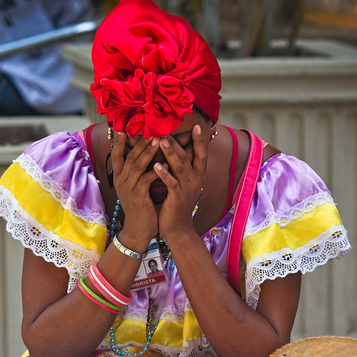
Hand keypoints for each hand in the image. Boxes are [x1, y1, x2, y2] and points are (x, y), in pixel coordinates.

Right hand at [111, 133, 158, 248]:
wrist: (139, 230)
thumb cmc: (141, 207)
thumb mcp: (135, 188)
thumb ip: (137, 173)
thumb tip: (144, 155)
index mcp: (120, 178)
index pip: (117, 155)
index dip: (119, 141)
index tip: (123, 127)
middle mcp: (121, 181)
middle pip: (129, 156)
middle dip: (140, 142)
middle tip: (151, 129)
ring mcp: (128, 189)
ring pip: (137, 165)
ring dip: (148, 151)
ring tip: (158, 140)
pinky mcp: (138, 197)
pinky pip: (147, 179)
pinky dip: (156, 171)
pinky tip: (166, 163)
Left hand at [154, 123, 207, 240]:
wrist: (177, 229)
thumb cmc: (176, 205)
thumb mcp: (181, 185)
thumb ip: (179, 170)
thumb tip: (174, 152)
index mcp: (197, 177)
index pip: (201, 155)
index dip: (200, 141)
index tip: (198, 126)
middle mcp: (195, 181)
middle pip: (187, 157)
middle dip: (177, 142)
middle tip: (167, 128)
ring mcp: (187, 190)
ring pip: (179, 167)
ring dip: (170, 153)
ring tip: (161, 140)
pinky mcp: (177, 199)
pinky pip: (171, 183)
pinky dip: (164, 173)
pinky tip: (156, 165)